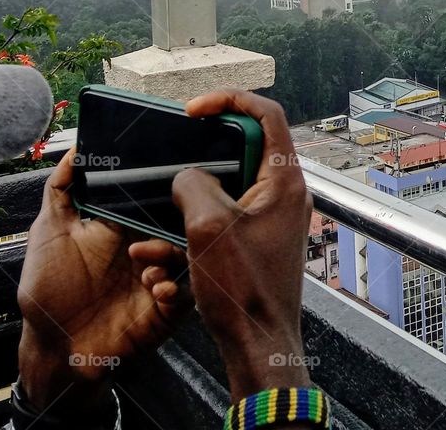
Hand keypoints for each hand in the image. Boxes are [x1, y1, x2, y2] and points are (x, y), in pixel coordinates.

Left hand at [17, 148, 190, 411]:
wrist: (54, 347)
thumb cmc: (48, 288)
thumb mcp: (49, 231)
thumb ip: (62, 188)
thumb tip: (76, 147)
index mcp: (125, 225)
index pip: (155, 196)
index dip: (164, 186)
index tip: (167, 177)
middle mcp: (146, 247)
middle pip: (178, 222)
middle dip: (175, 221)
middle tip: (150, 231)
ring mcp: (159, 277)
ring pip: (186, 254)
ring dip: (170, 256)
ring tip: (145, 266)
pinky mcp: (166, 309)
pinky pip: (187, 293)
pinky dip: (175, 287)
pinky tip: (155, 288)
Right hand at [172, 89, 313, 401]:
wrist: (259, 346)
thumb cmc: (243, 290)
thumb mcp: (208, 226)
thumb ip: (194, 184)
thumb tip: (188, 178)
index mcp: (284, 181)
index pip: (267, 114)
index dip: (229, 100)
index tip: (194, 110)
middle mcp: (284, 194)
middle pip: (243, 148)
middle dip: (202, 154)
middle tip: (175, 159)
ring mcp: (272, 218)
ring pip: (228, 185)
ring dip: (191, 197)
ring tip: (160, 217)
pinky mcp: (258, 240)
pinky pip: (224, 217)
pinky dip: (195, 224)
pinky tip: (163, 249)